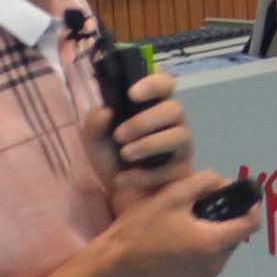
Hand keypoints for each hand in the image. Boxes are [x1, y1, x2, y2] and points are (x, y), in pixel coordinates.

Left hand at [89, 72, 195, 197]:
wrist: (121, 193)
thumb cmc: (112, 156)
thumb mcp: (95, 139)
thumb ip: (94, 123)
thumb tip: (106, 111)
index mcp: (152, 105)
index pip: (165, 83)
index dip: (153, 83)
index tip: (132, 94)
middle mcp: (171, 120)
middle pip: (174, 109)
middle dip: (144, 122)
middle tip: (119, 136)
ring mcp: (180, 144)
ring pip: (179, 136)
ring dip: (149, 145)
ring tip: (125, 155)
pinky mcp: (182, 169)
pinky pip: (171, 168)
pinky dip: (144, 174)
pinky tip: (123, 179)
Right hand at [98, 165, 259, 276]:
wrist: (118, 260)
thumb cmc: (144, 225)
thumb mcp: (173, 194)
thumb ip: (205, 182)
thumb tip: (223, 183)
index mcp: (213, 242)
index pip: (251, 224)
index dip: (250, 206)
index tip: (240, 195)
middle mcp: (215, 265)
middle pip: (236, 236)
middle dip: (227, 218)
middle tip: (204, 204)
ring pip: (224, 249)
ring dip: (215, 233)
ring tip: (191, 221)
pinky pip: (211, 261)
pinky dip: (205, 248)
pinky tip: (183, 239)